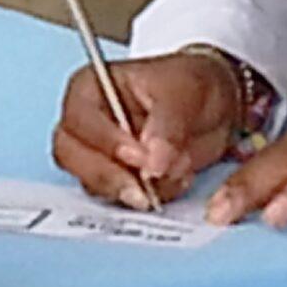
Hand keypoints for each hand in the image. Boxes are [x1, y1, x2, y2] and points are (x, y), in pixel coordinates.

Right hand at [53, 51, 240, 211]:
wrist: (216, 108)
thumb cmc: (189, 86)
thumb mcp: (184, 92)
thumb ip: (167, 125)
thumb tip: (152, 162)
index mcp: (91, 88)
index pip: (78, 118)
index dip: (105, 141)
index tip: (140, 157)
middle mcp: (87, 123)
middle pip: (71, 156)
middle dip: (108, 176)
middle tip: (145, 189)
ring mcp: (100, 155)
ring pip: (93, 183)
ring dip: (134, 189)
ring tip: (176, 174)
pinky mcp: (119, 179)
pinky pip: (119, 199)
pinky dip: (150, 198)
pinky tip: (177, 181)